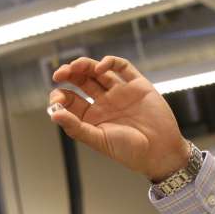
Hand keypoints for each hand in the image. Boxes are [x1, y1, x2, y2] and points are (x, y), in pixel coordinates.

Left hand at [47, 56, 189, 182]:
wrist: (160, 151)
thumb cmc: (129, 151)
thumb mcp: (99, 140)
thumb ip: (76, 128)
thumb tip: (54, 114)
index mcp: (92, 117)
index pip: (70, 100)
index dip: (60, 96)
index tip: (55, 97)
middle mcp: (104, 103)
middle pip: (82, 82)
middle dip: (69, 75)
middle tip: (60, 74)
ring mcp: (120, 92)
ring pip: (98, 72)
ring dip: (85, 66)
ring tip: (76, 66)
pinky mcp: (137, 85)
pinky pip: (122, 67)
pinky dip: (111, 62)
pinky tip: (101, 67)